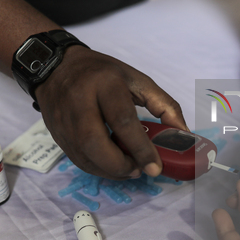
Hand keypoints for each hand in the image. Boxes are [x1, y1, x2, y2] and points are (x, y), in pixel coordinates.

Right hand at [35, 45, 186, 178]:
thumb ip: (164, 105)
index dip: (141, 148)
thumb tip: (183, 133)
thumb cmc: (102, 74)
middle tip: (139, 170)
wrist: (56, 67)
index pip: (123, 120)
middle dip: (120, 165)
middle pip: (95, 143)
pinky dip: (98, 169)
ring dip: (110, 171)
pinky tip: (113, 166)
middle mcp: (80, 101)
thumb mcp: (137, 80)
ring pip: (84, 156)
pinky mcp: (57, 134)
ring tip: (129, 169)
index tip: (156, 166)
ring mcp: (64, 120)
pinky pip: (77, 160)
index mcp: (105, 84)